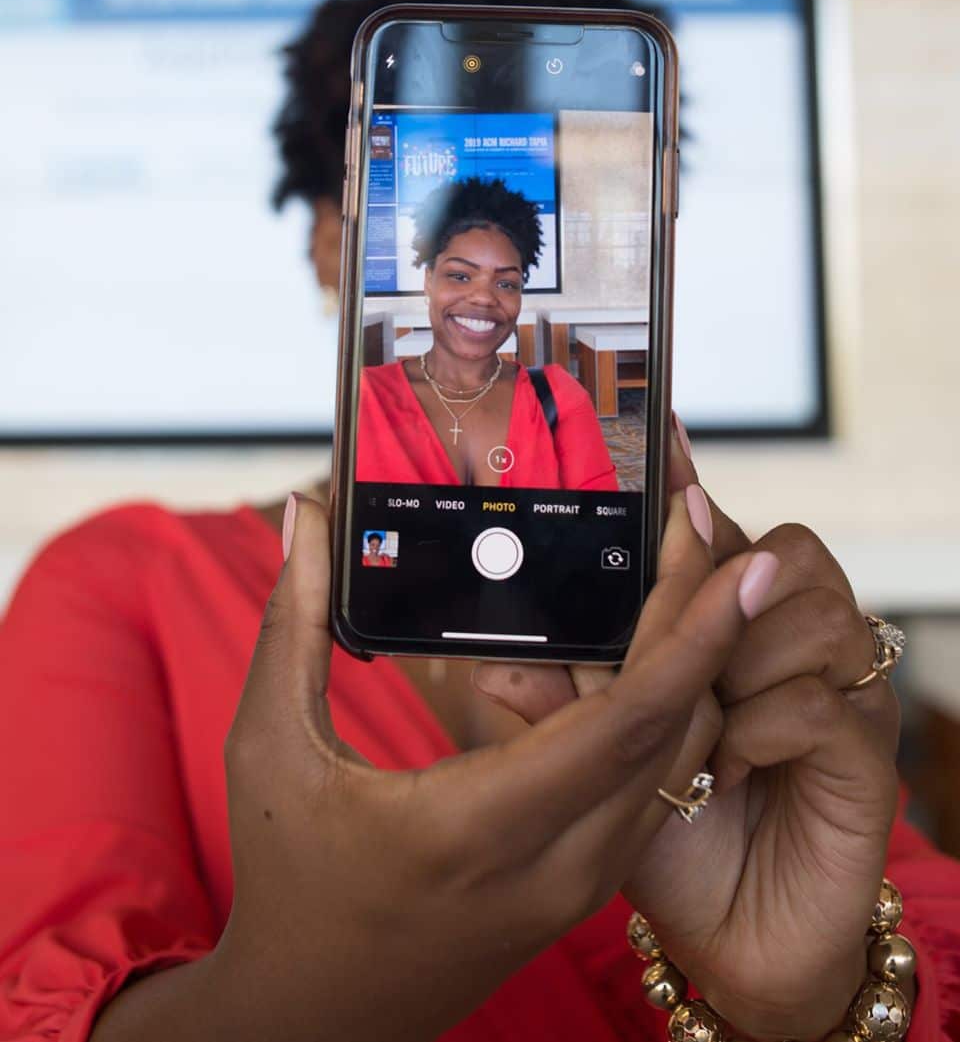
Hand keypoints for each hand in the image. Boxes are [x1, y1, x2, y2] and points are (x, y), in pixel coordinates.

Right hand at [211, 491, 770, 1041]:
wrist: (313, 1020)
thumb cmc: (285, 884)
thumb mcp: (270, 745)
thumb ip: (296, 620)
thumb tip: (306, 512)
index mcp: (480, 826)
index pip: (627, 720)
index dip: (690, 631)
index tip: (732, 556)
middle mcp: (555, 864)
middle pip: (675, 730)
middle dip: (707, 621)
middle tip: (710, 527)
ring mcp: (579, 884)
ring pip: (678, 763)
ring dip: (698, 665)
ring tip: (694, 574)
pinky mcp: (582, 887)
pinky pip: (653, 789)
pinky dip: (670, 713)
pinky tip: (655, 650)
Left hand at [474, 431, 900, 1040]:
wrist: (745, 943)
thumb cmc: (672, 837)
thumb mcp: (596, 761)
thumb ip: (556, 699)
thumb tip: (489, 653)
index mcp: (723, 635)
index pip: (712, 539)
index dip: (689, 485)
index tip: (661, 428)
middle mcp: (791, 647)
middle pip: (777, 555)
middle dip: (721, 585)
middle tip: (683, 632)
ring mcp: (839, 695)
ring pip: (810, 616)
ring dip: (741, 668)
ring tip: (707, 725)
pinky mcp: (865, 757)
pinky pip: (821, 704)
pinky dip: (764, 731)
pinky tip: (734, 766)